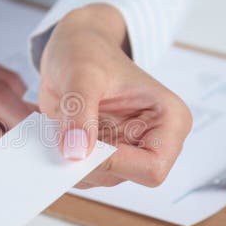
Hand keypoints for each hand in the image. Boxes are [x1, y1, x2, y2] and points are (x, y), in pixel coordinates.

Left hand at [38, 4, 191, 187]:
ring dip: (70, 160)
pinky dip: (62, 158)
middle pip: (121, 176)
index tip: (82, 144)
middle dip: (86, 161)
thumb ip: (80, 112)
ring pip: (98, 179)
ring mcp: (126, 151)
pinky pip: (81, 172)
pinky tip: (56, 132)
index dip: (114, 163)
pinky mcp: (103, 155)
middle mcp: (153, 141)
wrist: (75, 46)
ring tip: (58, 125)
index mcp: (169, 120)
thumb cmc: (88, 51)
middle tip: (61, 132)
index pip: (152, 168)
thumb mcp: (82, 73)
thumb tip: (76, 151)